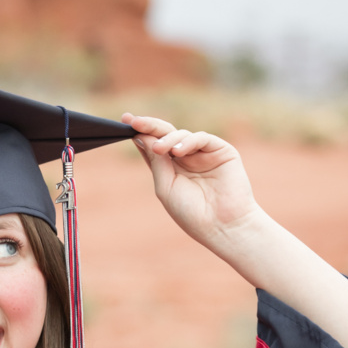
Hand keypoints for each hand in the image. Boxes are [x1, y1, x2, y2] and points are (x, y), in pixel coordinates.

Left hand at [121, 114, 262, 249]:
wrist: (222, 226)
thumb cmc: (192, 212)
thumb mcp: (166, 187)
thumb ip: (156, 162)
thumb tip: (141, 137)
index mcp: (171, 169)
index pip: (153, 146)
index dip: (141, 134)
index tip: (125, 122)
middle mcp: (187, 158)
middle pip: (165, 135)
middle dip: (150, 126)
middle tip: (135, 121)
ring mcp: (204, 153)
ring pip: (181, 135)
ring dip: (168, 139)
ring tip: (159, 148)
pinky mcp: (221, 150)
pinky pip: (201, 138)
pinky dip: (188, 141)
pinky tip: (178, 151)